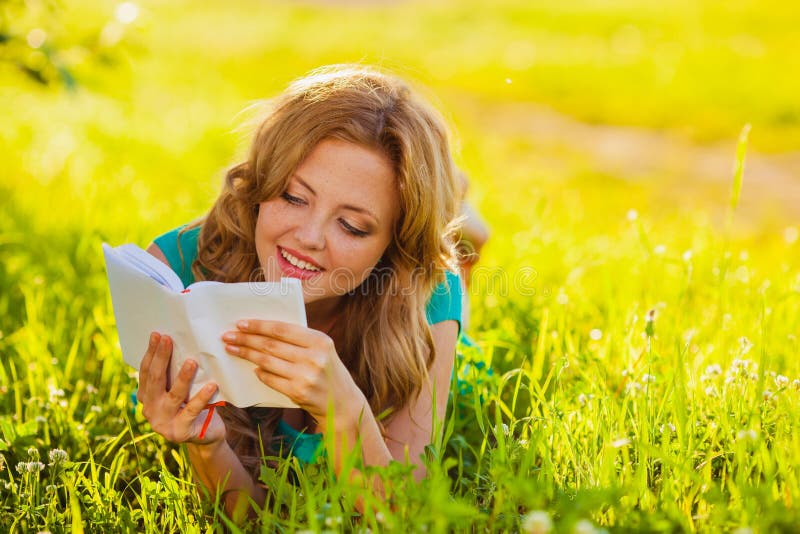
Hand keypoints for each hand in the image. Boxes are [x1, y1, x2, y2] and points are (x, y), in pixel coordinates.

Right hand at [138, 332, 225, 444]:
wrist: (205, 436)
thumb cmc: (192, 405)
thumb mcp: (181, 389)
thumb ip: (175, 374)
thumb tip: (182, 342)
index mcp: (146, 397)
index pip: (146, 371)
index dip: (152, 353)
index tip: (158, 334)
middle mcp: (150, 410)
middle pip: (155, 380)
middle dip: (162, 358)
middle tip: (168, 339)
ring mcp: (162, 423)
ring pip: (174, 395)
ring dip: (183, 378)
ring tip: (192, 362)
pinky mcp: (179, 432)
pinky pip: (192, 411)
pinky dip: (202, 398)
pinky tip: (211, 386)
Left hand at [222, 320, 365, 429]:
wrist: (342, 403)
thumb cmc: (327, 371)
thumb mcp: (321, 350)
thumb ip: (299, 340)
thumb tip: (263, 329)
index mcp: (320, 341)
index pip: (282, 329)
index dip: (259, 326)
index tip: (241, 323)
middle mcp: (314, 357)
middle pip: (271, 345)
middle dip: (246, 339)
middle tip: (228, 336)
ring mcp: (306, 376)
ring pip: (267, 361)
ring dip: (246, 355)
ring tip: (232, 349)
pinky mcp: (298, 393)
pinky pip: (271, 379)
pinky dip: (260, 373)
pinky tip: (253, 368)